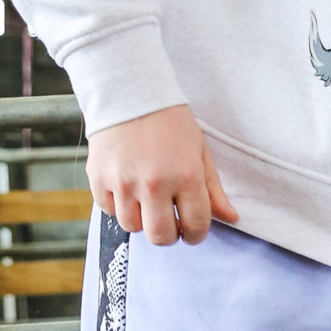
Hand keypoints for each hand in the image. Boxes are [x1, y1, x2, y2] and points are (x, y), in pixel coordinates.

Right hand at [87, 106, 238, 246]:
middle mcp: (154, 183)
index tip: (192, 231)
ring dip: (142, 220)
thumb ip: (213, 189)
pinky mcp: (98, 178)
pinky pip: (109, 210)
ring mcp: (123, 182)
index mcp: (186, 176)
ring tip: (147, 201)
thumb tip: (231, 218)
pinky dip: (118, 206)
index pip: (195, 225)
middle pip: (160, 236)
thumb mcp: (199, 152)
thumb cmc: (171, 123)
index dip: (196, 234)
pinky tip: (127, 189)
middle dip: (169, 236)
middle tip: (170, 224)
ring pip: (132, 227)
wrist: (130, 94)